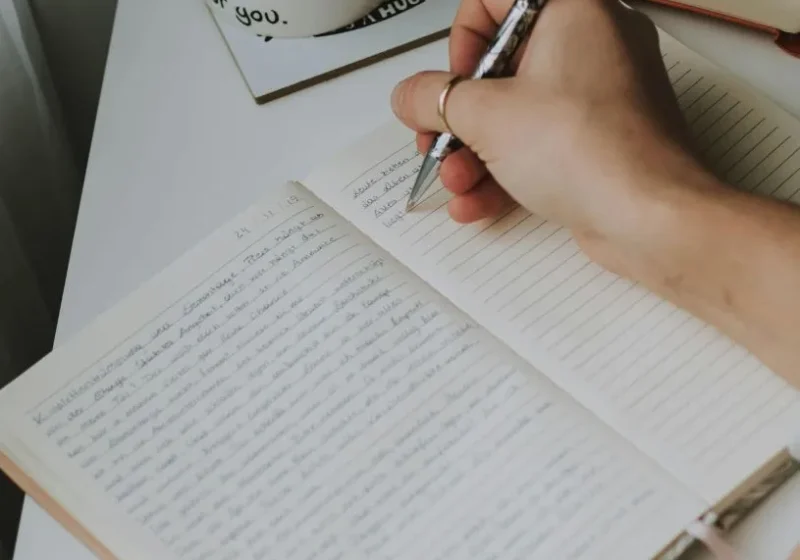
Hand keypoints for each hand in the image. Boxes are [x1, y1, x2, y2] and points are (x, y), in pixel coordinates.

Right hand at [390, 0, 713, 269]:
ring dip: (474, 153)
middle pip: (500, 66)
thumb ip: (433, 99)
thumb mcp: (486, 117)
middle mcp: (591, 44)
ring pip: (516, 113)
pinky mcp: (597, 140)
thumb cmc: (594, 152)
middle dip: (459, 117)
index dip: (461, 41)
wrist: (650, 218)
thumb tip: (410, 95)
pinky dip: (504, 171)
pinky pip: (538, 145)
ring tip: (457, 183)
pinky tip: (477, 202)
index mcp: (573, 10)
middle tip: (439, 141)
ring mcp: (597, 95)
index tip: (452, 82)